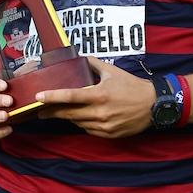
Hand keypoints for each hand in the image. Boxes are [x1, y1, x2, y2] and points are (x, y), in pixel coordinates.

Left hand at [34, 57, 154, 138]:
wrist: (154, 105)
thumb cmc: (132, 86)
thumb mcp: (112, 71)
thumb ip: (93, 64)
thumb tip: (79, 58)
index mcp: (99, 94)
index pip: (70, 96)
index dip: (52, 97)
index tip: (38, 97)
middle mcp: (100, 112)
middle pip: (69, 113)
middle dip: (52, 112)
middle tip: (40, 110)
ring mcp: (104, 125)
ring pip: (77, 123)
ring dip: (67, 117)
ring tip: (58, 112)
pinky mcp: (109, 134)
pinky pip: (88, 130)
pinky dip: (82, 123)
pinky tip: (80, 117)